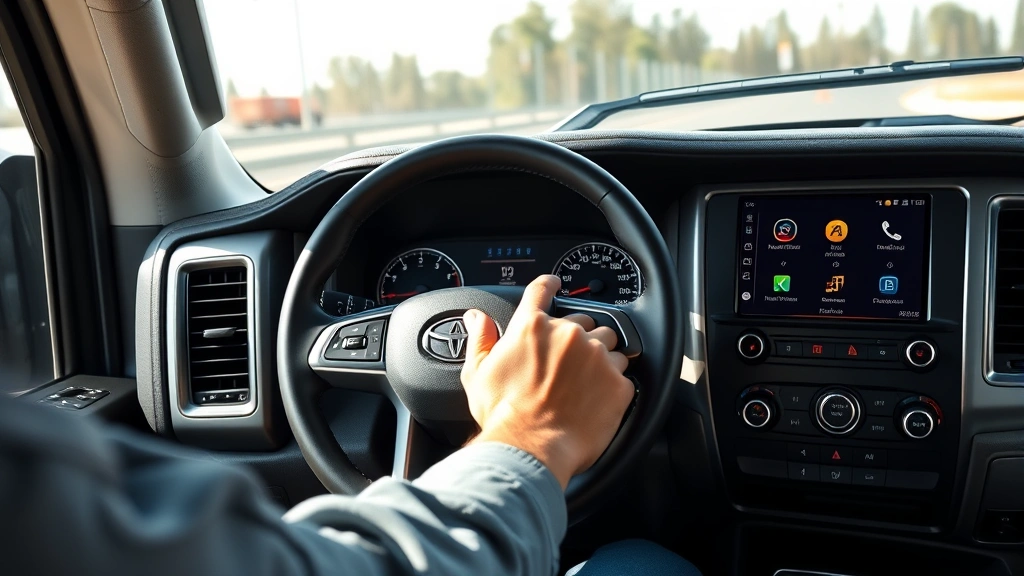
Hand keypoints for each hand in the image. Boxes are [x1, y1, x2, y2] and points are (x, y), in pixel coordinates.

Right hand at [460, 275, 633, 488]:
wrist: (530, 447)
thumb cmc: (503, 415)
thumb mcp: (477, 373)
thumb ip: (480, 340)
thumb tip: (476, 318)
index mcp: (532, 327)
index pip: (542, 291)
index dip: (549, 284)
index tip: (557, 283)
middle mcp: (568, 334)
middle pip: (582, 321)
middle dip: (576, 339)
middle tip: (565, 366)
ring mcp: (596, 356)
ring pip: (609, 344)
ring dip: (600, 357)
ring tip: (585, 383)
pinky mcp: (617, 382)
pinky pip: (623, 373)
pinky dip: (613, 383)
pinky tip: (597, 399)